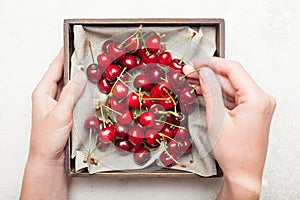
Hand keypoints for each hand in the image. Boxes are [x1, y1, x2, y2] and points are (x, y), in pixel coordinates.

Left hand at [21, 48, 86, 199]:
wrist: (47, 157)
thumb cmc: (48, 138)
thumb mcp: (60, 113)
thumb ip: (69, 94)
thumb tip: (78, 77)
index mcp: (42, 92)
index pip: (54, 69)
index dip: (62, 55)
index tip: (70, 44)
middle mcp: (48, 95)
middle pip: (60, 74)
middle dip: (71, 62)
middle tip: (82, 53)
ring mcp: (55, 102)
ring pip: (66, 84)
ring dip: (75, 75)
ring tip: (85, 65)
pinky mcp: (62, 109)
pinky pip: (70, 94)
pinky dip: (77, 88)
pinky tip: (85, 86)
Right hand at [183, 57, 275, 198]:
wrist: (243, 173)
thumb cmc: (234, 153)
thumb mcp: (217, 119)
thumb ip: (210, 92)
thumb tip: (203, 74)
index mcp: (257, 99)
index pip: (233, 69)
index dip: (212, 63)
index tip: (197, 63)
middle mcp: (261, 100)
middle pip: (231, 79)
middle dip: (209, 75)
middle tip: (190, 73)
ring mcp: (257, 106)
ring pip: (231, 87)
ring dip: (212, 85)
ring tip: (193, 83)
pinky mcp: (252, 111)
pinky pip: (234, 97)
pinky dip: (219, 95)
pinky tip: (205, 93)